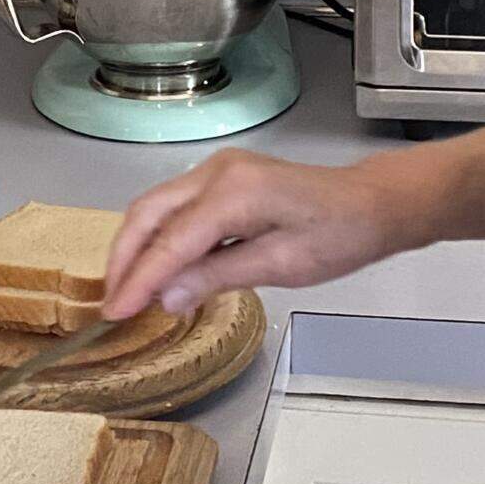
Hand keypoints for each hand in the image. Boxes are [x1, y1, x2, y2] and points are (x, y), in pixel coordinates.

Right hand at [100, 150, 411, 320]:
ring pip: (157, 207)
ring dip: (138, 248)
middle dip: (124, 259)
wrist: (373, 204)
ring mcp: (218, 170)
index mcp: (234, 192)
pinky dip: (160, 238)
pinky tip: (159, 270)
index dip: (139, 279)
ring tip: (128, 292)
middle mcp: (217, 172)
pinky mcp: (224, 178)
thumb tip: (165, 298)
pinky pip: (177, 208)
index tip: (114, 313)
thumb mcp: (282, 266)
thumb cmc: (340, 236)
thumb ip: (218, 277)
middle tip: (111, 304)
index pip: (171, 241)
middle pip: (148, 212)